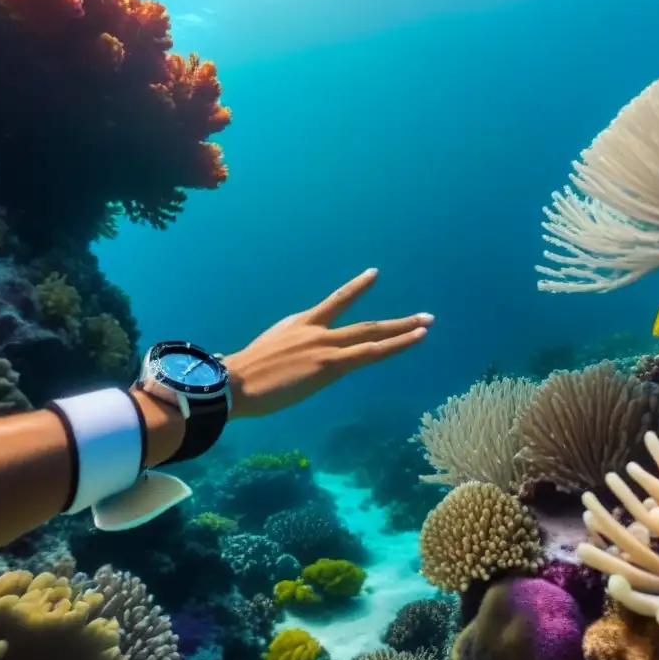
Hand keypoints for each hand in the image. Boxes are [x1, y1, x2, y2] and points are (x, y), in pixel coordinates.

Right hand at [222, 268, 432, 418]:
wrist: (230, 382)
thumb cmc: (236, 380)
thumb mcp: (259, 360)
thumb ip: (277, 360)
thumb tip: (274, 372)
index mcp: (296, 325)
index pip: (332, 309)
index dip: (354, 291)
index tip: (372, 277)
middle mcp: (314, 330)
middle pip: (362, 323)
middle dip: (394, 321)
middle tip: (422, 316)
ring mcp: (324, 345)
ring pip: (373, 333)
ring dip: (403, 328)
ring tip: (427, 323)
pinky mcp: (330, 364)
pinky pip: (371, 352)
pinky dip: (397, 344)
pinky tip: (416, 338)